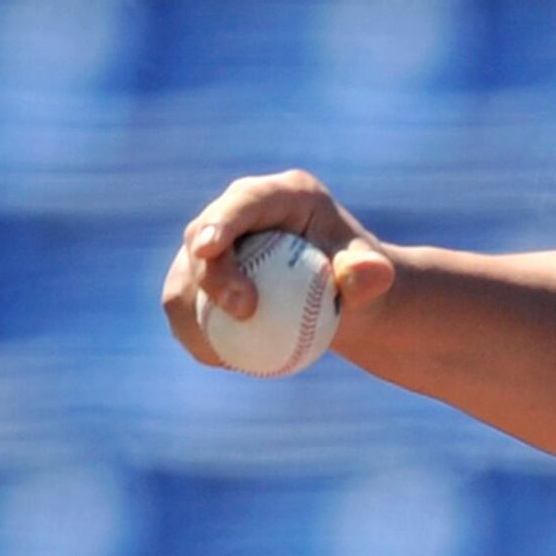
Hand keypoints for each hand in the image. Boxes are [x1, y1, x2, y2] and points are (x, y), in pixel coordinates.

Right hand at [160, 170, 396, 366]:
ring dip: (193, 315)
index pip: (244, 200)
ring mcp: (213, 244)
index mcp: (284, 195)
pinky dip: (195, 334)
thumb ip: (371, 273)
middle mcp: (239, 211)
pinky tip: (221, 359)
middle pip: (201, 234)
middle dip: (210, 273)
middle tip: (244, 312)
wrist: (340, 302)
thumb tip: (371, 272)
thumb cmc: (359, 281)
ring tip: (228, 352)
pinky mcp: (197, 277)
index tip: (210, 248)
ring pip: (182, 277)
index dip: (221, 220)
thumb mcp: (373, 277)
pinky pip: (181, 307)